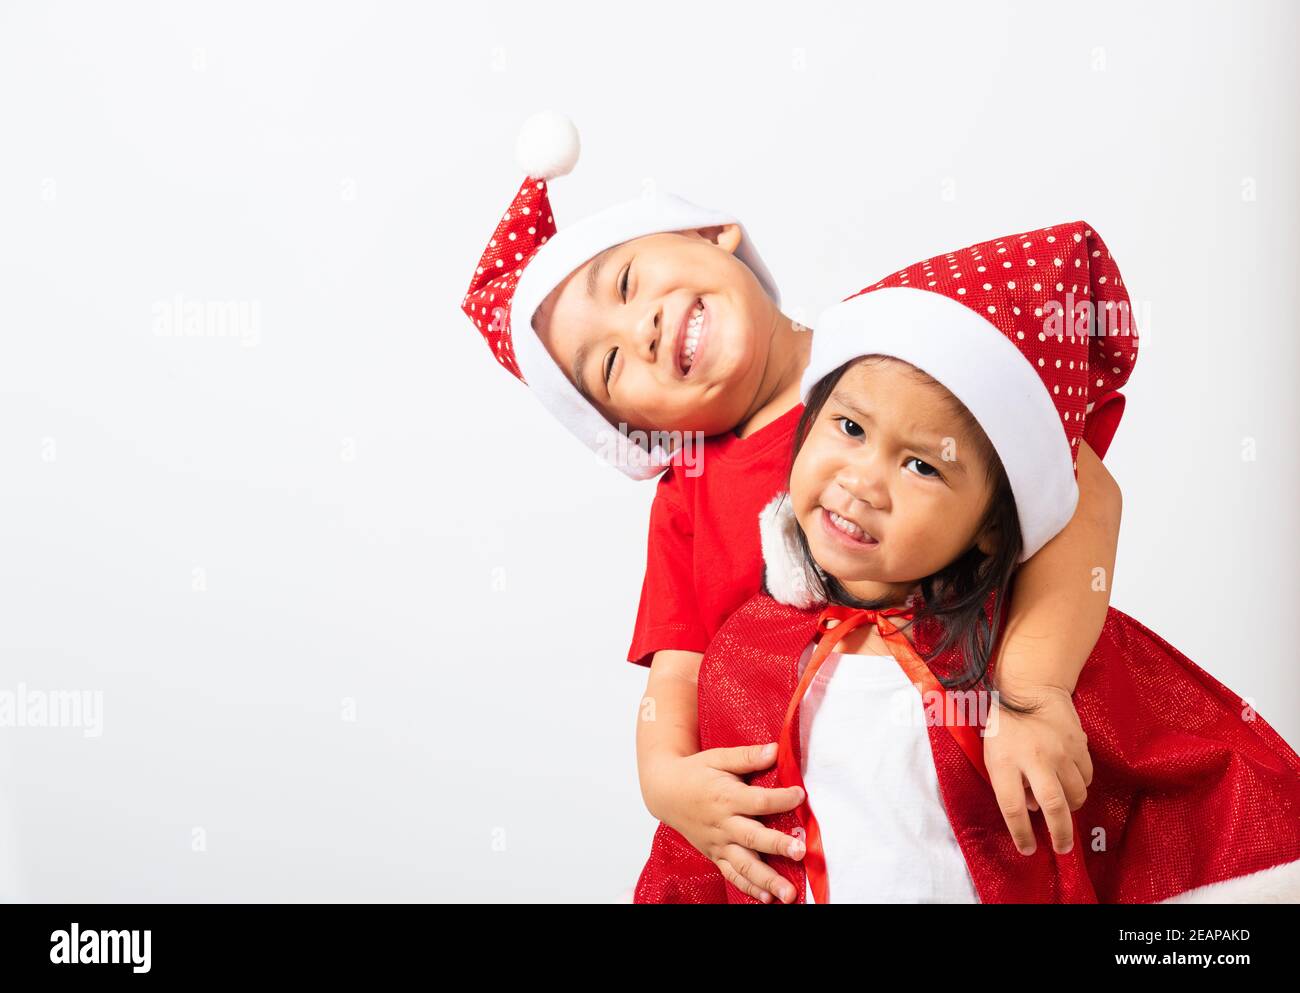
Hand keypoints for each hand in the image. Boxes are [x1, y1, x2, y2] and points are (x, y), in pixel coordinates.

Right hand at [642, 743, 806, 903]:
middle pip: (753, 838)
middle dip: (777, 846)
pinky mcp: (715, 855)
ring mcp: (718, 843)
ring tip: (789, 893)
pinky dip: (749, 888)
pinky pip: (733, 875)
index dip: (780, 798)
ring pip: (744, 865)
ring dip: (767, 880)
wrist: (664, 791)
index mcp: (725, 797)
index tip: (800, 795)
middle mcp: (723, 824)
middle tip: (800, 852)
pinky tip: (769, 898)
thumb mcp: (719, 757)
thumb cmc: (695, 772)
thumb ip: (748, 756)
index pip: (757, 801)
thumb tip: (776, 749)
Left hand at [983, 683, 1092, 855]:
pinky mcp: (1079, 745)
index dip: (1021, 833)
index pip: (1012, 808)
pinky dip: (1080, 785)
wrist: (1030, 689)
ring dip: (1071, 805)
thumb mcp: (995, 756)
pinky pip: (1086, 777)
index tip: (1027, 849)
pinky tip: (1069, 778)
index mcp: (1005, 762)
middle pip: (1054, 806)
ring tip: (1063, 804)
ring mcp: (1060, 751)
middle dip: (1060, 834)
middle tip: (1062, 849)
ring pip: (1076, 794)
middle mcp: (1034, 759)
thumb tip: (1034, 809)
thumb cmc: (1006, 727)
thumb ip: (1010, 785)